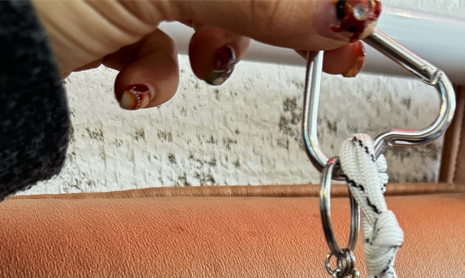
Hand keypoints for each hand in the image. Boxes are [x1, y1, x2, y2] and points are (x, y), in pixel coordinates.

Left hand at [32, 0, 380, 108]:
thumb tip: (338, 11)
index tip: (355, 12)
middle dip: (282, 16)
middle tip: (326, 49)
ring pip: (212, 14)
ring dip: (214, 52)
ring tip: (201, 61)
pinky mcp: (110, 18)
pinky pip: (160, 50)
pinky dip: (156, 76)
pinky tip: (134, 79)